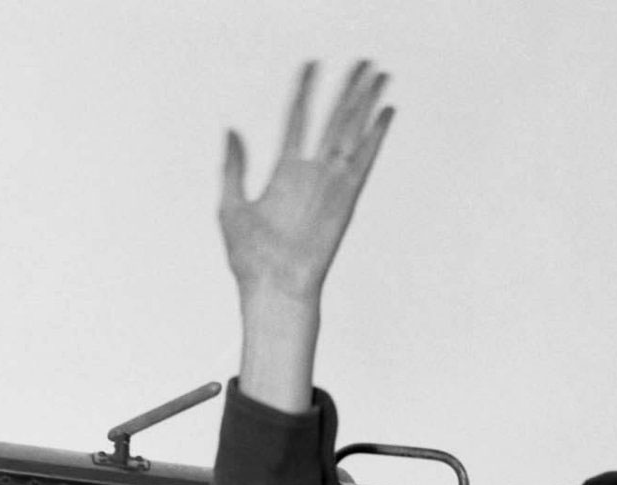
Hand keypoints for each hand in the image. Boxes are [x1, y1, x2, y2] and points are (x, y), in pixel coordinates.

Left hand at [220, 61, 391, 305]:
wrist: (273, 290)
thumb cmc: (250, 260)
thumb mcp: (230, 207)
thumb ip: (233, 167)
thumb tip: (230, 130)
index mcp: (284, 172)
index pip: (297, 119)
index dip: (304, 91)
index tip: (310, 65)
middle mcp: (311, 173)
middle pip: (333, 118)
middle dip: (347, 88)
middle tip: (362, 61)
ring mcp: (330, 183)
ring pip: (351, 131)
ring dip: (365, 101)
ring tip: (378, 72)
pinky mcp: (346, 197)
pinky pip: (364, 159)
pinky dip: (376, 134)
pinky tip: (386, 111)